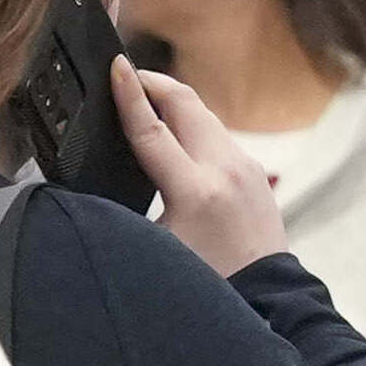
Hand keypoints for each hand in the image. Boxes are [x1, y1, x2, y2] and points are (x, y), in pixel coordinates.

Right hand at [115, 58, 291, 274]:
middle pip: (185, 103)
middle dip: (153, 84)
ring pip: (205, 115)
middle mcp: (226, 170)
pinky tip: (178, 134)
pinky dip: (194, 125)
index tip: (115, 66)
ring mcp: (247, 168)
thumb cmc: (209, 283)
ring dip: (174, 103)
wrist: (268, 299)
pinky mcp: (257, 173)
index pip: (152, 129)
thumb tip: (97, 188)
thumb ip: (127, 213)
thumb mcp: (156, 250)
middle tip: (126, 78)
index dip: (129, 94)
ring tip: (146, 101)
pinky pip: (220, 136)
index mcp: (196, 191)